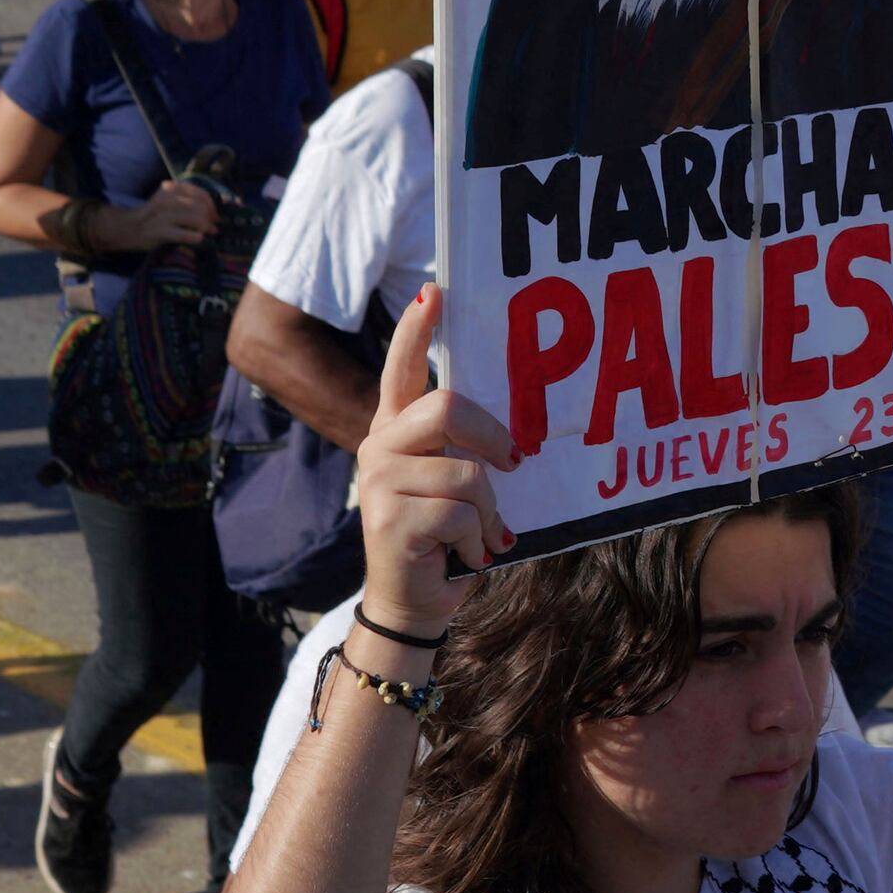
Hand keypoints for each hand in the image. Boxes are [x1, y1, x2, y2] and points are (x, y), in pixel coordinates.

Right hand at [133, 173, 221, 251]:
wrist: (128, 227)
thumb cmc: (154, 216)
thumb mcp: (169, 200)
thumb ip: (188, 202)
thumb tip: (216, 214)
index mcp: (172, 188)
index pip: (202, 195)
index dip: (212, 207)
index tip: (215, 217)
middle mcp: (167, 197)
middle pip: (200, 207)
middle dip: (209, 219)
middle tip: (212, 228)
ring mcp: (162, 214)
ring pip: (195, 218)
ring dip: (205, 227)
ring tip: (205, 234)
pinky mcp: (159, 230)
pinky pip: (184, 234)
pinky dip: (195, 237)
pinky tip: (198, 239)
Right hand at [358, 288, 516, 631]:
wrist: (413, 601)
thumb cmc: (444, 538)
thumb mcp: (452, 482)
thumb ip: (463, 449)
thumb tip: (514, 435)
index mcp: (396, 430)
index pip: (401, 369)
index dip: (416, 330)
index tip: (434, 291)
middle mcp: (379, 446)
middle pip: (447, 407)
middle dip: (493, 436)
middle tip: (513, 463)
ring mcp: (379, 481)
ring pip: (466, 473)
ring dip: (490, 512)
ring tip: (481, 534)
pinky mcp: (389, 518)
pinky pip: (463, 514)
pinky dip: (479, 540)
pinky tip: (463, 554)